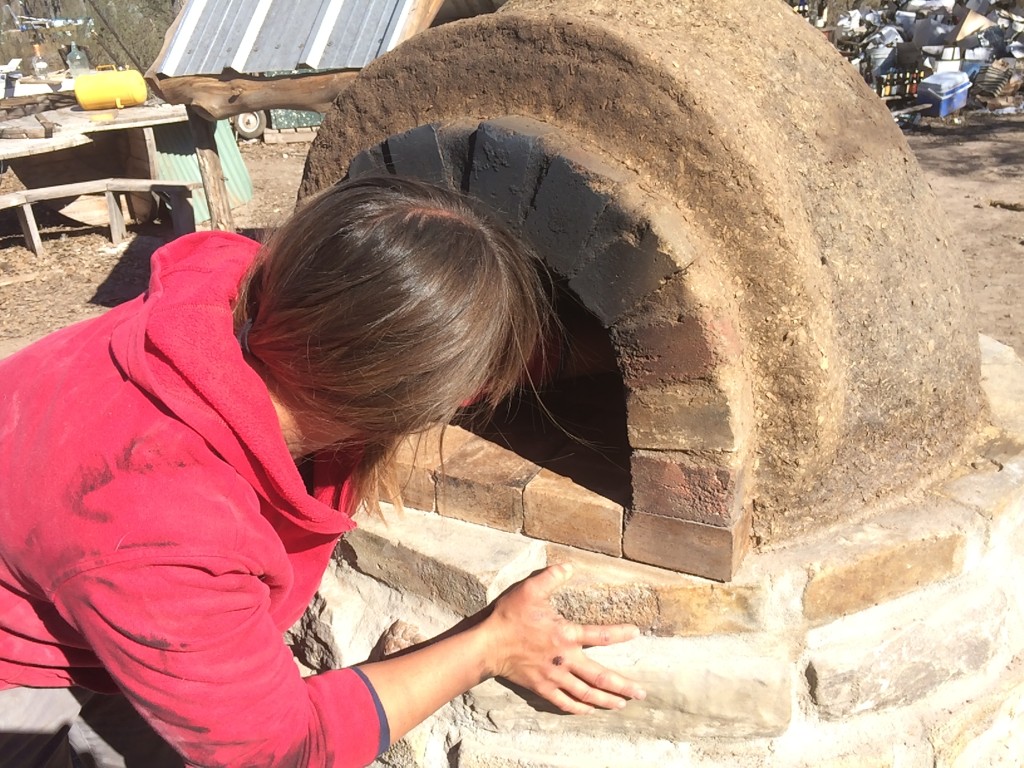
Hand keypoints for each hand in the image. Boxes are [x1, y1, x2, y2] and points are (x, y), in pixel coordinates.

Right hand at [480, 563, 646, 713]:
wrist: (488, 644)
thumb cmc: (509, 616)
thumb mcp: (530, 589)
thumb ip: (552, 576)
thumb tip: (570, 566)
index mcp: (565, 634)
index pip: (600, 635)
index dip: (619, 634)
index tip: (635, 633)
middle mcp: (565, 659)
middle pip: (600, 677)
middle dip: (623, 686)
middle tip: (641, 693)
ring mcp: (554, 676)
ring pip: (586, 693)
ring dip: (606, 700)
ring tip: (622, 703)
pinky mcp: (541, 688)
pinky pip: (564, 702)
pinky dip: (579, 708)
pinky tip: (589, 710)